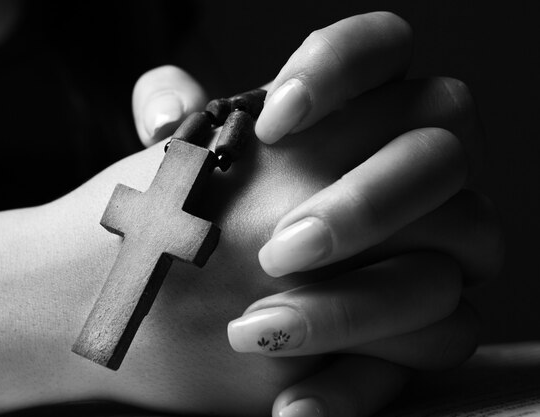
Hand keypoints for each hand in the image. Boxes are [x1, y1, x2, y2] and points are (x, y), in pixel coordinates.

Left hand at [132, 11, 502, 416]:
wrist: (162, 305)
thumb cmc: (172, 224)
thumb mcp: (172, 168)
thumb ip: (173, 114)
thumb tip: (167, 107)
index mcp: (350, 118)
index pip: (386, 51)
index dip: (345, 69)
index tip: (273, 121)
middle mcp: (401, 181)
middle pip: (441, 158)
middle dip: (366, 202)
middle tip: (279, 250)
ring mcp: (419, 259)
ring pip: (444, 273)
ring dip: (353, 307)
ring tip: (257, 331)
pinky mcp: (407, 336)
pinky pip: (428, 354)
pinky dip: (352, 386)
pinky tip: (288, 406)